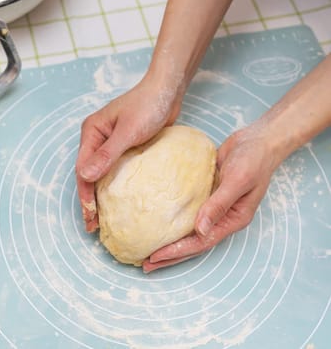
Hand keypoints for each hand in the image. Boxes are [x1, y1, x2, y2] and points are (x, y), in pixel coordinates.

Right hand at [76, 78, 182, 231]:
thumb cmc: (148, 105)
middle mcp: (97, 139)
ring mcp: (111, 143)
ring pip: (103, 174)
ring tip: (105, 219)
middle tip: (94, 225)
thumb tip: (85, 177)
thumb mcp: (128, 132)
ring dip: (102, 195)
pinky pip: (117, 170)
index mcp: (92, 132)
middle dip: (90, 199)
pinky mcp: (126, 147)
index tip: (91, 215)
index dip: (85, 194)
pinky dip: (117, 187)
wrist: (169, 90)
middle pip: (89, 174)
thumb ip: (107, 154)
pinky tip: (122, 202)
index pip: (83, 168)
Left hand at [143, 125, 280, 272]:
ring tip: (147, 249)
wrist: (258, 139)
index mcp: (233, 220)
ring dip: (169, 240)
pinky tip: (155, 219)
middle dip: (170, 255)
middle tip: (145, 265)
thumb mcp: (237, 181)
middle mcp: (221, 218)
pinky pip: (186, 210)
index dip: (177, 251)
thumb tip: (199, 229)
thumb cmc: (254, 159)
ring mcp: (212, 206)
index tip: (155, 257)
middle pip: (192, 242)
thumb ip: (219, 204)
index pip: (201, 242)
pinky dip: (171, 217)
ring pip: (188, 229)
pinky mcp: (204, 193)